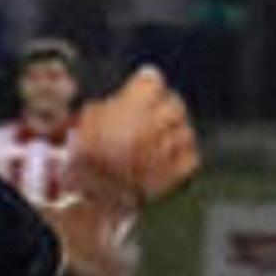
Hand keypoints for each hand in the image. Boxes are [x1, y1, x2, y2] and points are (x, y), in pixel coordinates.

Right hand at [71, 66, 198, 207]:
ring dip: (173, 134)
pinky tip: (166, 158)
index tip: (142, 89)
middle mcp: (156, 122)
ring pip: (185, 131)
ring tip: (157, 142)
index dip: (145, 85)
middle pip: (174, 104)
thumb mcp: (90, 116)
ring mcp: (168, 147)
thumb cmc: (85, 155)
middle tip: (151, 118)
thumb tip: (128, 97)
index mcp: (134, 103)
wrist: (89, 195)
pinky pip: (190, 157)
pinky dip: (182, 156)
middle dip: (163, 109)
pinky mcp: (175, 172)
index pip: (153, 80)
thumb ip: (114, 101)